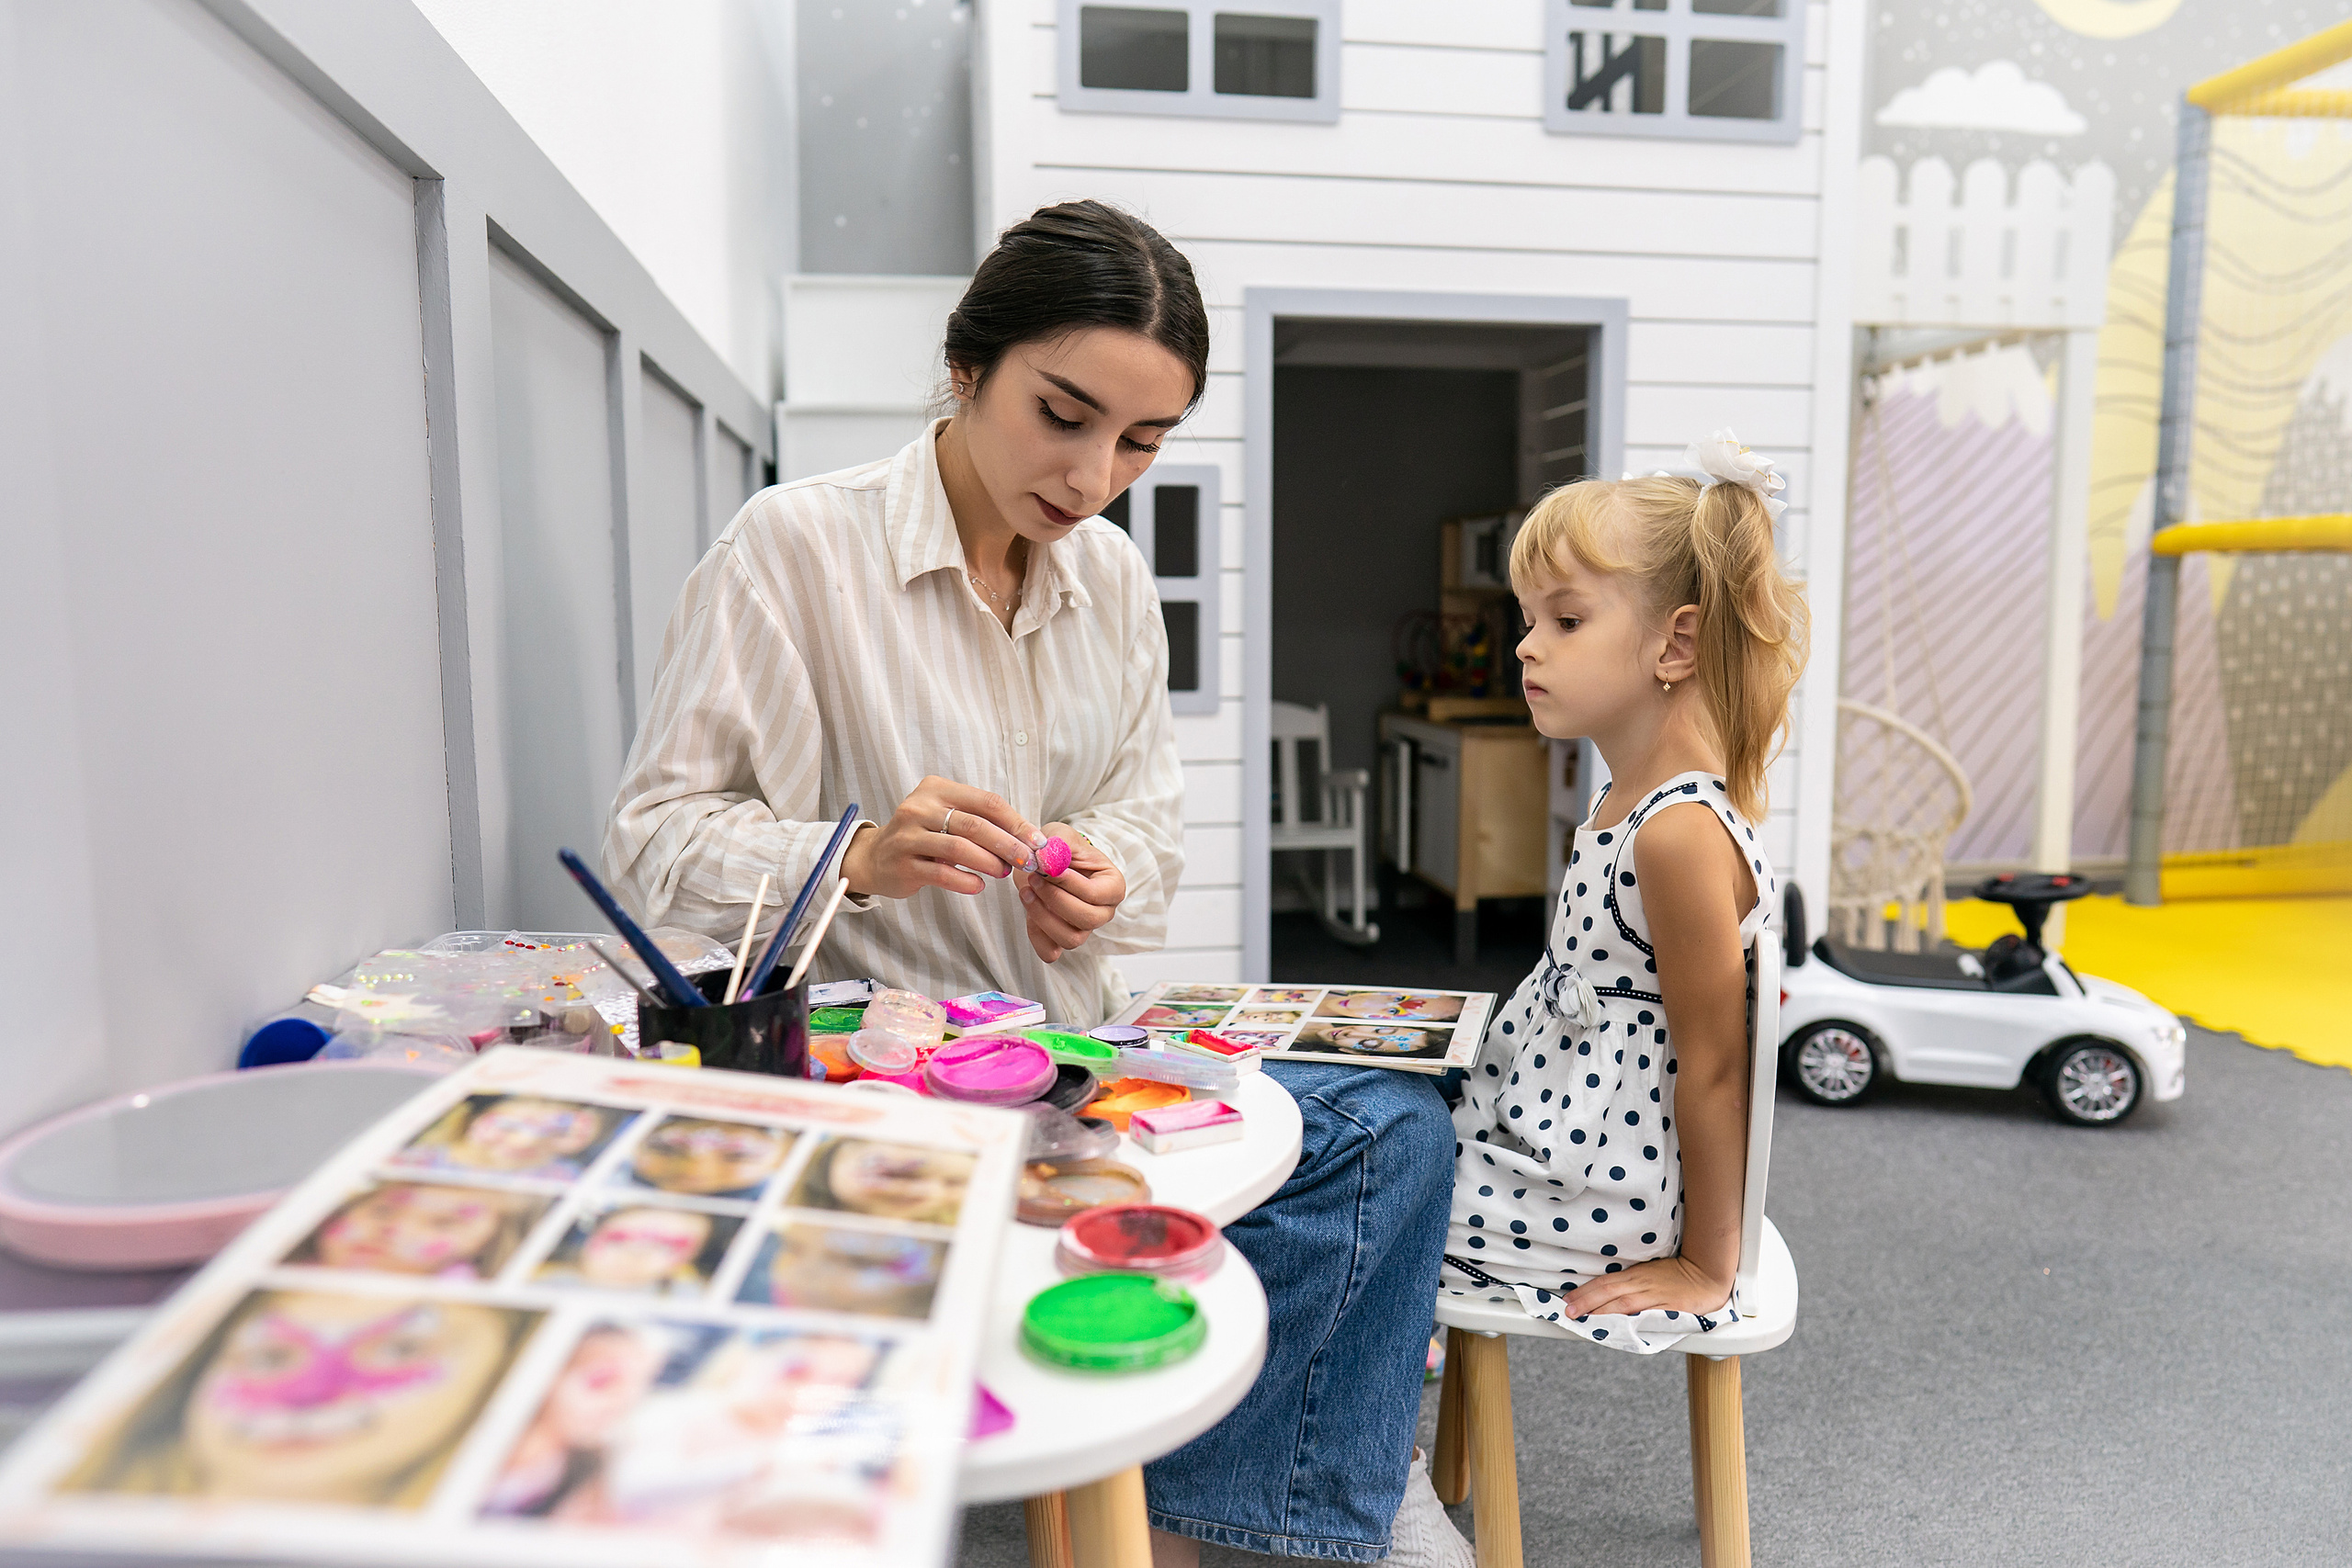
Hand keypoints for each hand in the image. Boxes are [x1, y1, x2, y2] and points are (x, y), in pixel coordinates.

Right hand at [839, 777, 1042, 899]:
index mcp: (937, 789)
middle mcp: (919, 808)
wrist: (875, 858)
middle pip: (975, 825)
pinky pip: (941, 873)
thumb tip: (1029, 840)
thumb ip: (982, 822)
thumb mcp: (948, 818)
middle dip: (1008, 845)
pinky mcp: (903, 864)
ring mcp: (908, 836)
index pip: (987, 802)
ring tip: (1004, 873)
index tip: (1037, 842)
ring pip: (959, 848)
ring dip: (989, 863)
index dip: (1016, 823)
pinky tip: (978, 885)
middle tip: (1028, 861)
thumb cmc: (923, 836)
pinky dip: (965, 881)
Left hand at [1017, 823, 1124, 962]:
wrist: (1048, 863)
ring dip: (1043, 917)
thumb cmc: (1062, 849)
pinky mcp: (1061, 939)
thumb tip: (1046, 860)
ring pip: (1071, 939)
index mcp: (1112, 886)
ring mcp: (1084, 929)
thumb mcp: (1061, 836)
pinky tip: (1028, 909)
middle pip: (1087, 920)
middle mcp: (1103, 912)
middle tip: (1033, 879)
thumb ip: (1057, 844)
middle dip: (1055, 900)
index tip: (1047, 869)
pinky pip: (1051, 951)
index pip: (1096, 894)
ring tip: (1026, 892)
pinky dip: (1037, 936)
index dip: (1069, 884)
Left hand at [1559, 1255, 1730, 1320]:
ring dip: (1601, 1312)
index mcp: (1636, 1274)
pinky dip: (1629, 1321)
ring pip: (1623, 1304)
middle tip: (1567, 1312)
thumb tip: (1603, 1294)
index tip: (1567, 1300)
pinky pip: (1645, 1316)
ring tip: (1583, 1319)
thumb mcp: (1649, 1273)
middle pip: (1609, 1292)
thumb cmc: (1677, 1274)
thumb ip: (1630, 1283)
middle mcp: (1642, 1284)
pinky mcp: (1668, 1309)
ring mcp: (1655, 1297)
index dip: (1585, 1291)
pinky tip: (1617, 1328)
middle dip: (1586, 1302)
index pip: (1605, 1282)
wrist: (1707, 1276)